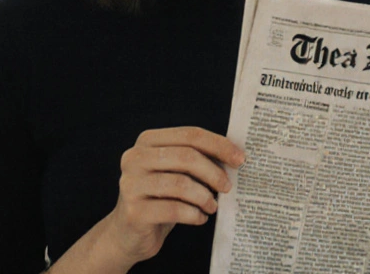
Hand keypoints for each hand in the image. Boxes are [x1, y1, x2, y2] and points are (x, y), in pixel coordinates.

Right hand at [101, 126, 245, 266]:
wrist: (129, 234)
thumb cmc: (160, 198)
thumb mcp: (175, 173)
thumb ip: (196, 159)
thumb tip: (234, 155)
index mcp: (147, 141)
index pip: (189, 135)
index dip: (218, 145)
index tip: (240, 159)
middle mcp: (134, 158)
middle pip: (186, 156)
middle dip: (214, 172)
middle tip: (228, 187)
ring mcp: (131, 184)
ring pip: (181, 184)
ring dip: (204, 196)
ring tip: (212, 206)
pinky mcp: (134, 211)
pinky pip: (174, 209)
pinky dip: (194, 214)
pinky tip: (199, 218)